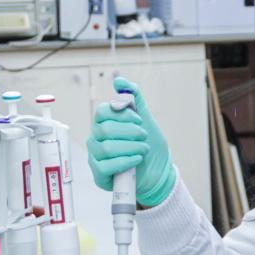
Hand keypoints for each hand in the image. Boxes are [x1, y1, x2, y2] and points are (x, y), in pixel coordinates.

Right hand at [86, 76, 176, 206]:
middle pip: (106, 129)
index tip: (139, 120)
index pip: (102, 111)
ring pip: (107, 147)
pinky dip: (127, 161)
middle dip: (132, 132)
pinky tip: (137, 160)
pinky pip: (107, 166)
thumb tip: (119, 81)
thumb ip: (134, 99)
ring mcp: (95, 156)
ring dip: (132, 147)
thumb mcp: (146, 120)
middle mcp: (96, 138)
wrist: (159, 172)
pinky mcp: (99, 174)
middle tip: (144, 136)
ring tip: (143, 149)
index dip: (123, 114)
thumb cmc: (149, 146)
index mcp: (104, 123)